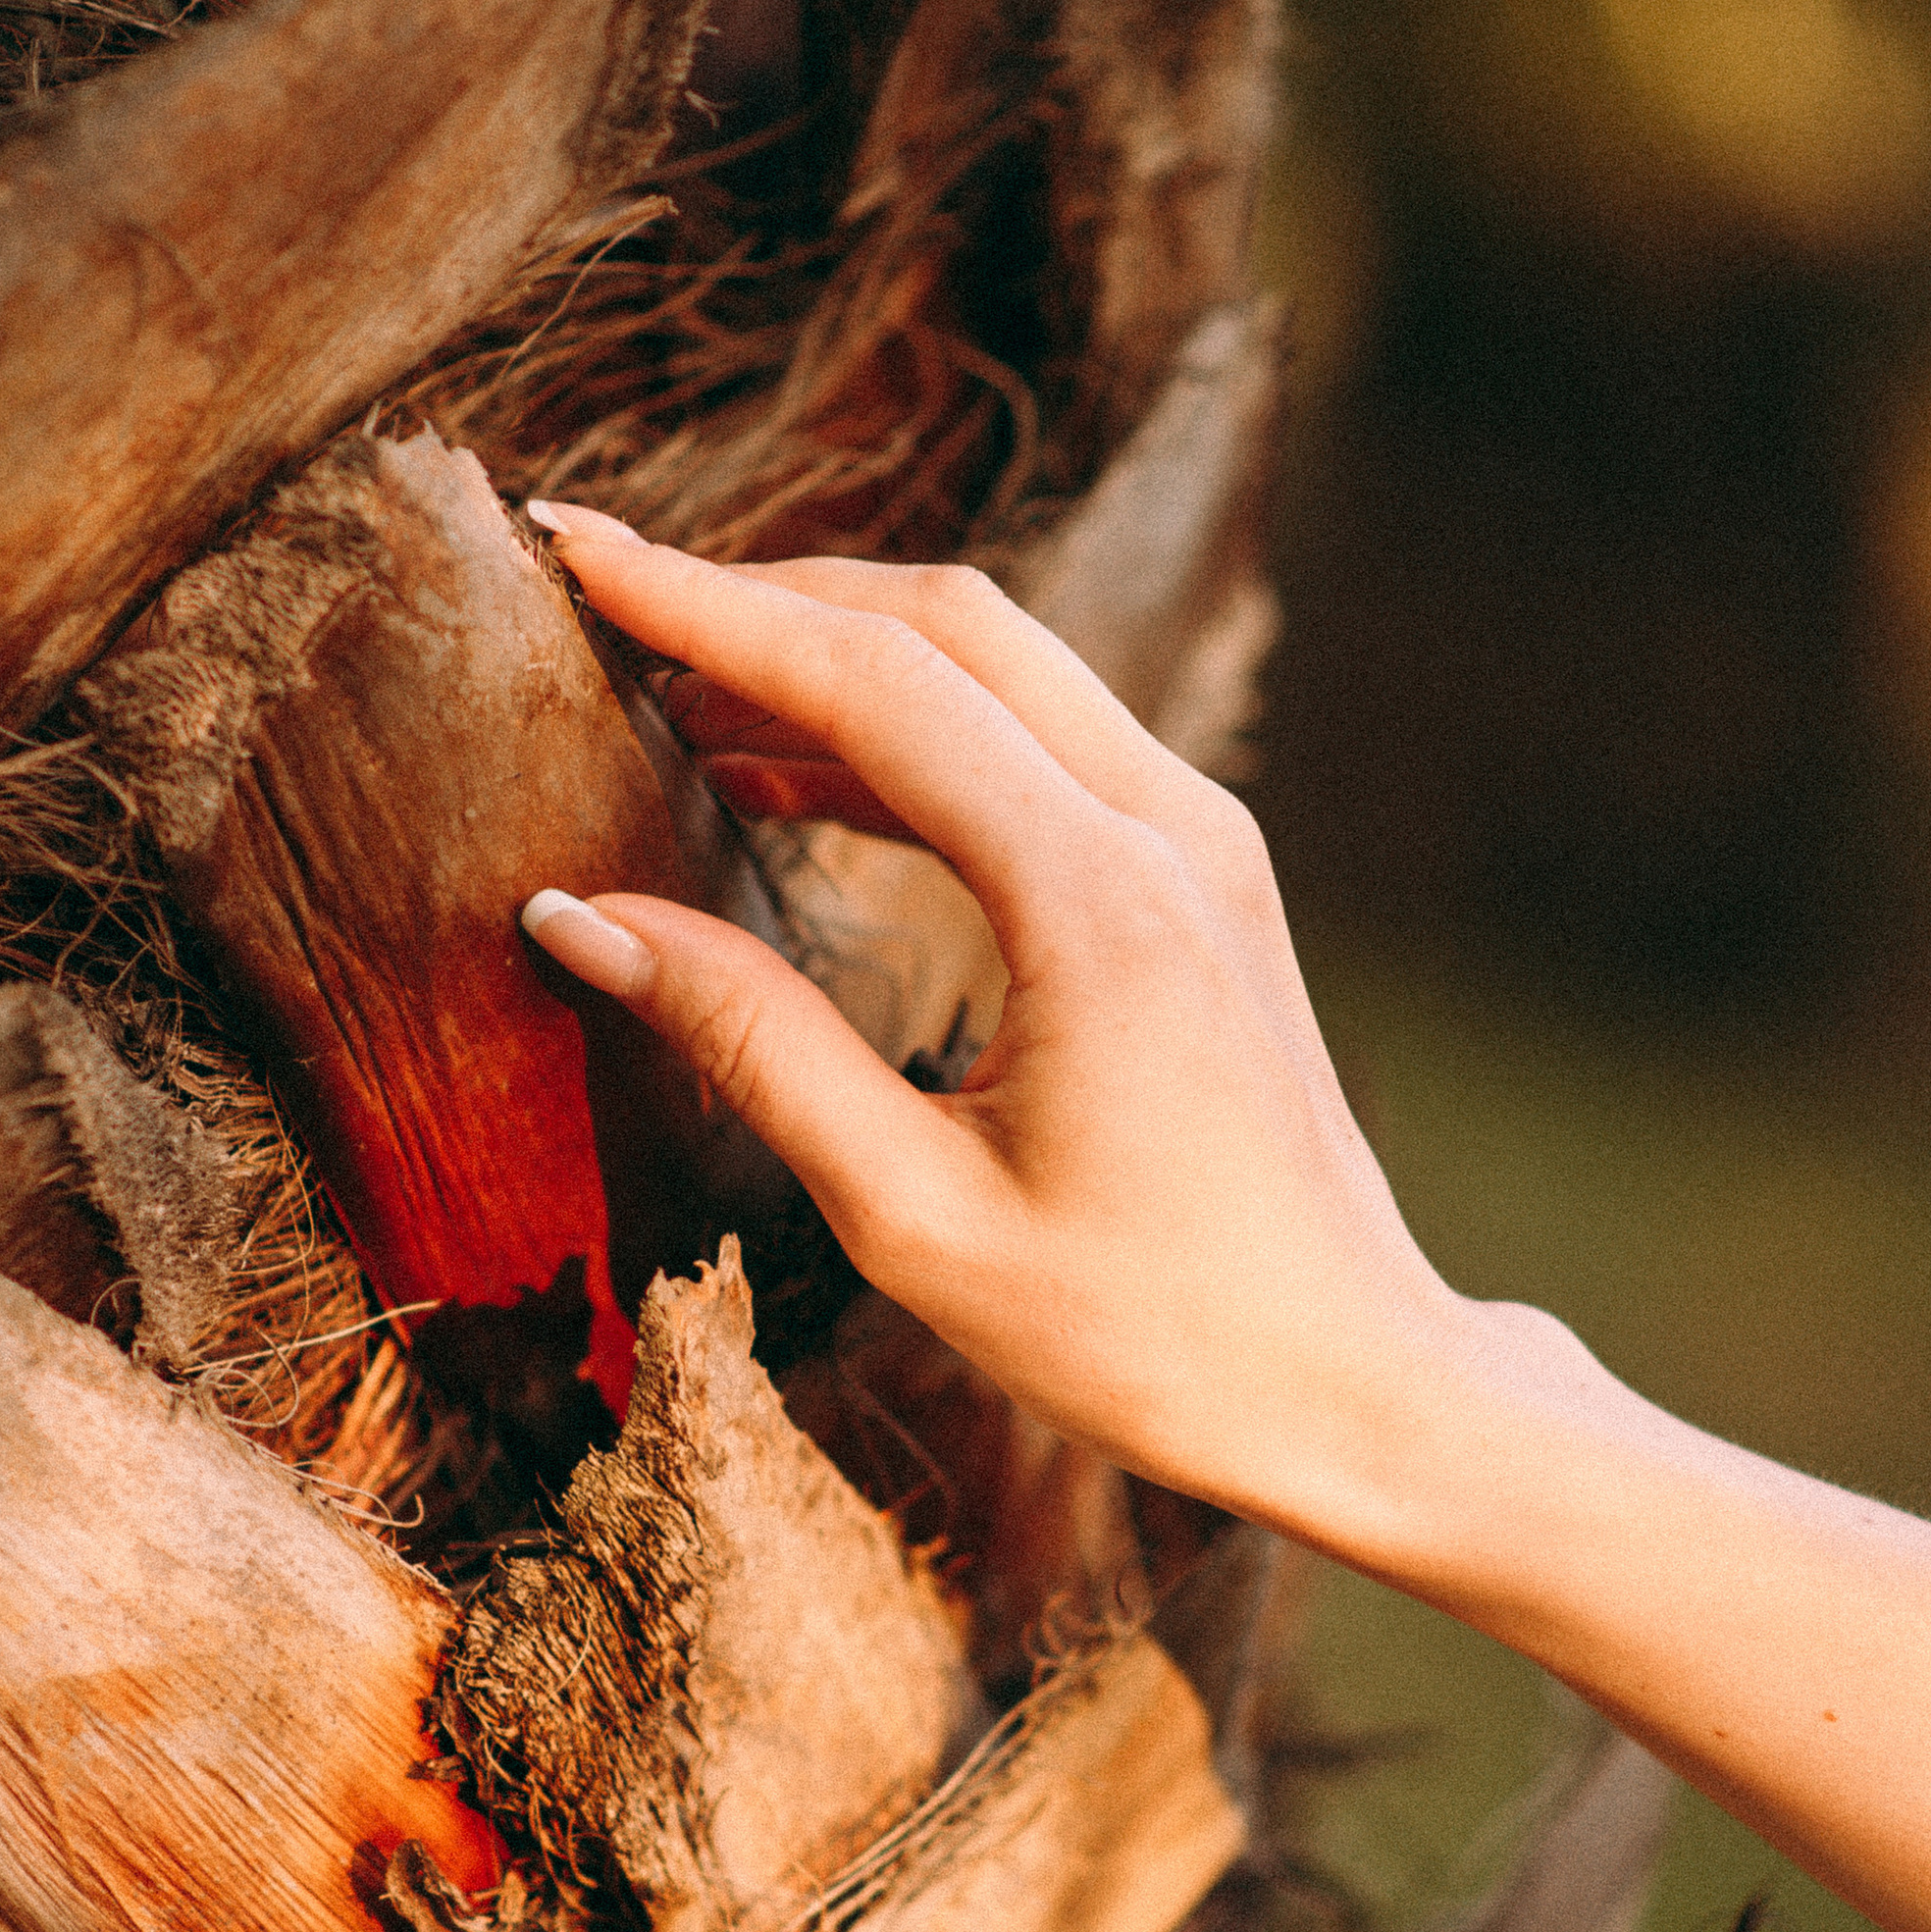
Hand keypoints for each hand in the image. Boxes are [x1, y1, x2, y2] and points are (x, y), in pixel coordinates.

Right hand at [521, 510, 1470, 1547]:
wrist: (1355, 1380)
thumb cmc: (1148, 1333)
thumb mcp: (915, 1214)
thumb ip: (750, 1042)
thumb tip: (580, 920)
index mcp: (1098, 898)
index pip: (875, 681)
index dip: (709, 607)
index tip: (575, 550)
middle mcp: (1168, 831)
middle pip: (946, 627)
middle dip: (767, 595)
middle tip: (606, 595)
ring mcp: (1199, 845)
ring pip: (998, 672)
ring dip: (834, 659)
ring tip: (667, 692)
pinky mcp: (1200, 881)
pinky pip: (1037, 750)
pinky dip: (906, 736)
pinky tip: (784, 777)